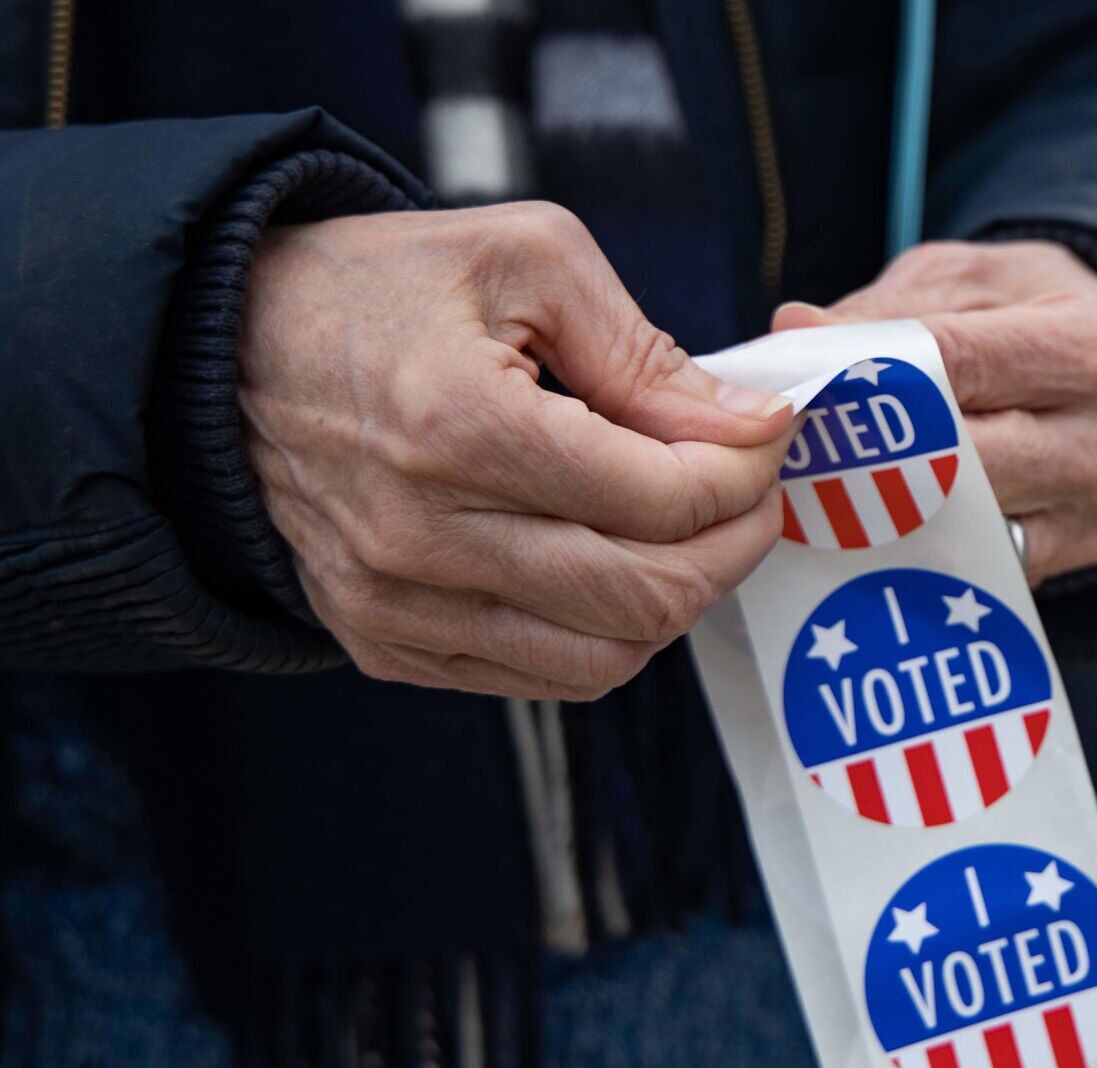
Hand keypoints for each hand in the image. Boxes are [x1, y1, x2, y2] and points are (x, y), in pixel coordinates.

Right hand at [241, 202, 795, 699]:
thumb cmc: (381, 287)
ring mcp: (397, 604)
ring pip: (605, 659)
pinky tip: (614, 566)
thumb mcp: (528, 261)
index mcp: (461, 426)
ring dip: (677, 602)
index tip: (766, 439)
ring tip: (691, 535)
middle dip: (733, 548)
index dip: (744, 476)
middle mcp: (422, 535)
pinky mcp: (383, 642)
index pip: (662, 500)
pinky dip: (604, 635)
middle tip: (752, 497)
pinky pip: (540, 677)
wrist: (229, 346)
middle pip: (646, 597)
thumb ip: (646, 355)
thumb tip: (749, 428)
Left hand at [773, 241, 1096, 584]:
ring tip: (813, 484)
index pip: (960, 364)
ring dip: (878, 509)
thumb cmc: (1030, 312)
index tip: (796, 378)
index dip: (867, 373)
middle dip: (865, 451)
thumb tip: (796, 333)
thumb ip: (889, 308)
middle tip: (788, 446)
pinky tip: (868, 522)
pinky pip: (973, 562)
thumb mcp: (969, 280)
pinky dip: (914, 544)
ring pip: (959, 523)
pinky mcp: (1075, 559)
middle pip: (959, 459)